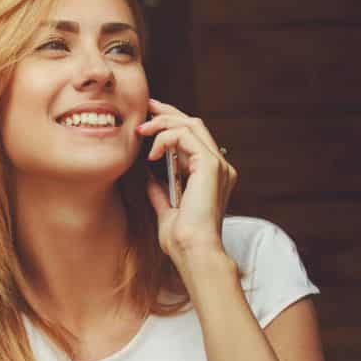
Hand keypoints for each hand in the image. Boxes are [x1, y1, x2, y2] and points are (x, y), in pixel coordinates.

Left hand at [137, 99, 237, 263]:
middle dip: (167, 113)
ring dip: (163, 123)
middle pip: (194, 124)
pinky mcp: (210, 166)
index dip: (171, 124)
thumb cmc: (182, 239)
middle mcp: (219, 167)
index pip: (193, 138)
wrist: (193, 251)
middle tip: (145, 108)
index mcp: (211, 176)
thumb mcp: (167, 211)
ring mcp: (218, 165)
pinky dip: (166, 138)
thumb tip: (149, 178)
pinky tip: (152, 154)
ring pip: (191, 125)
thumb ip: (160, 193)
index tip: (148, 119)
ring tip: (141, 131)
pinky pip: (186, 137)